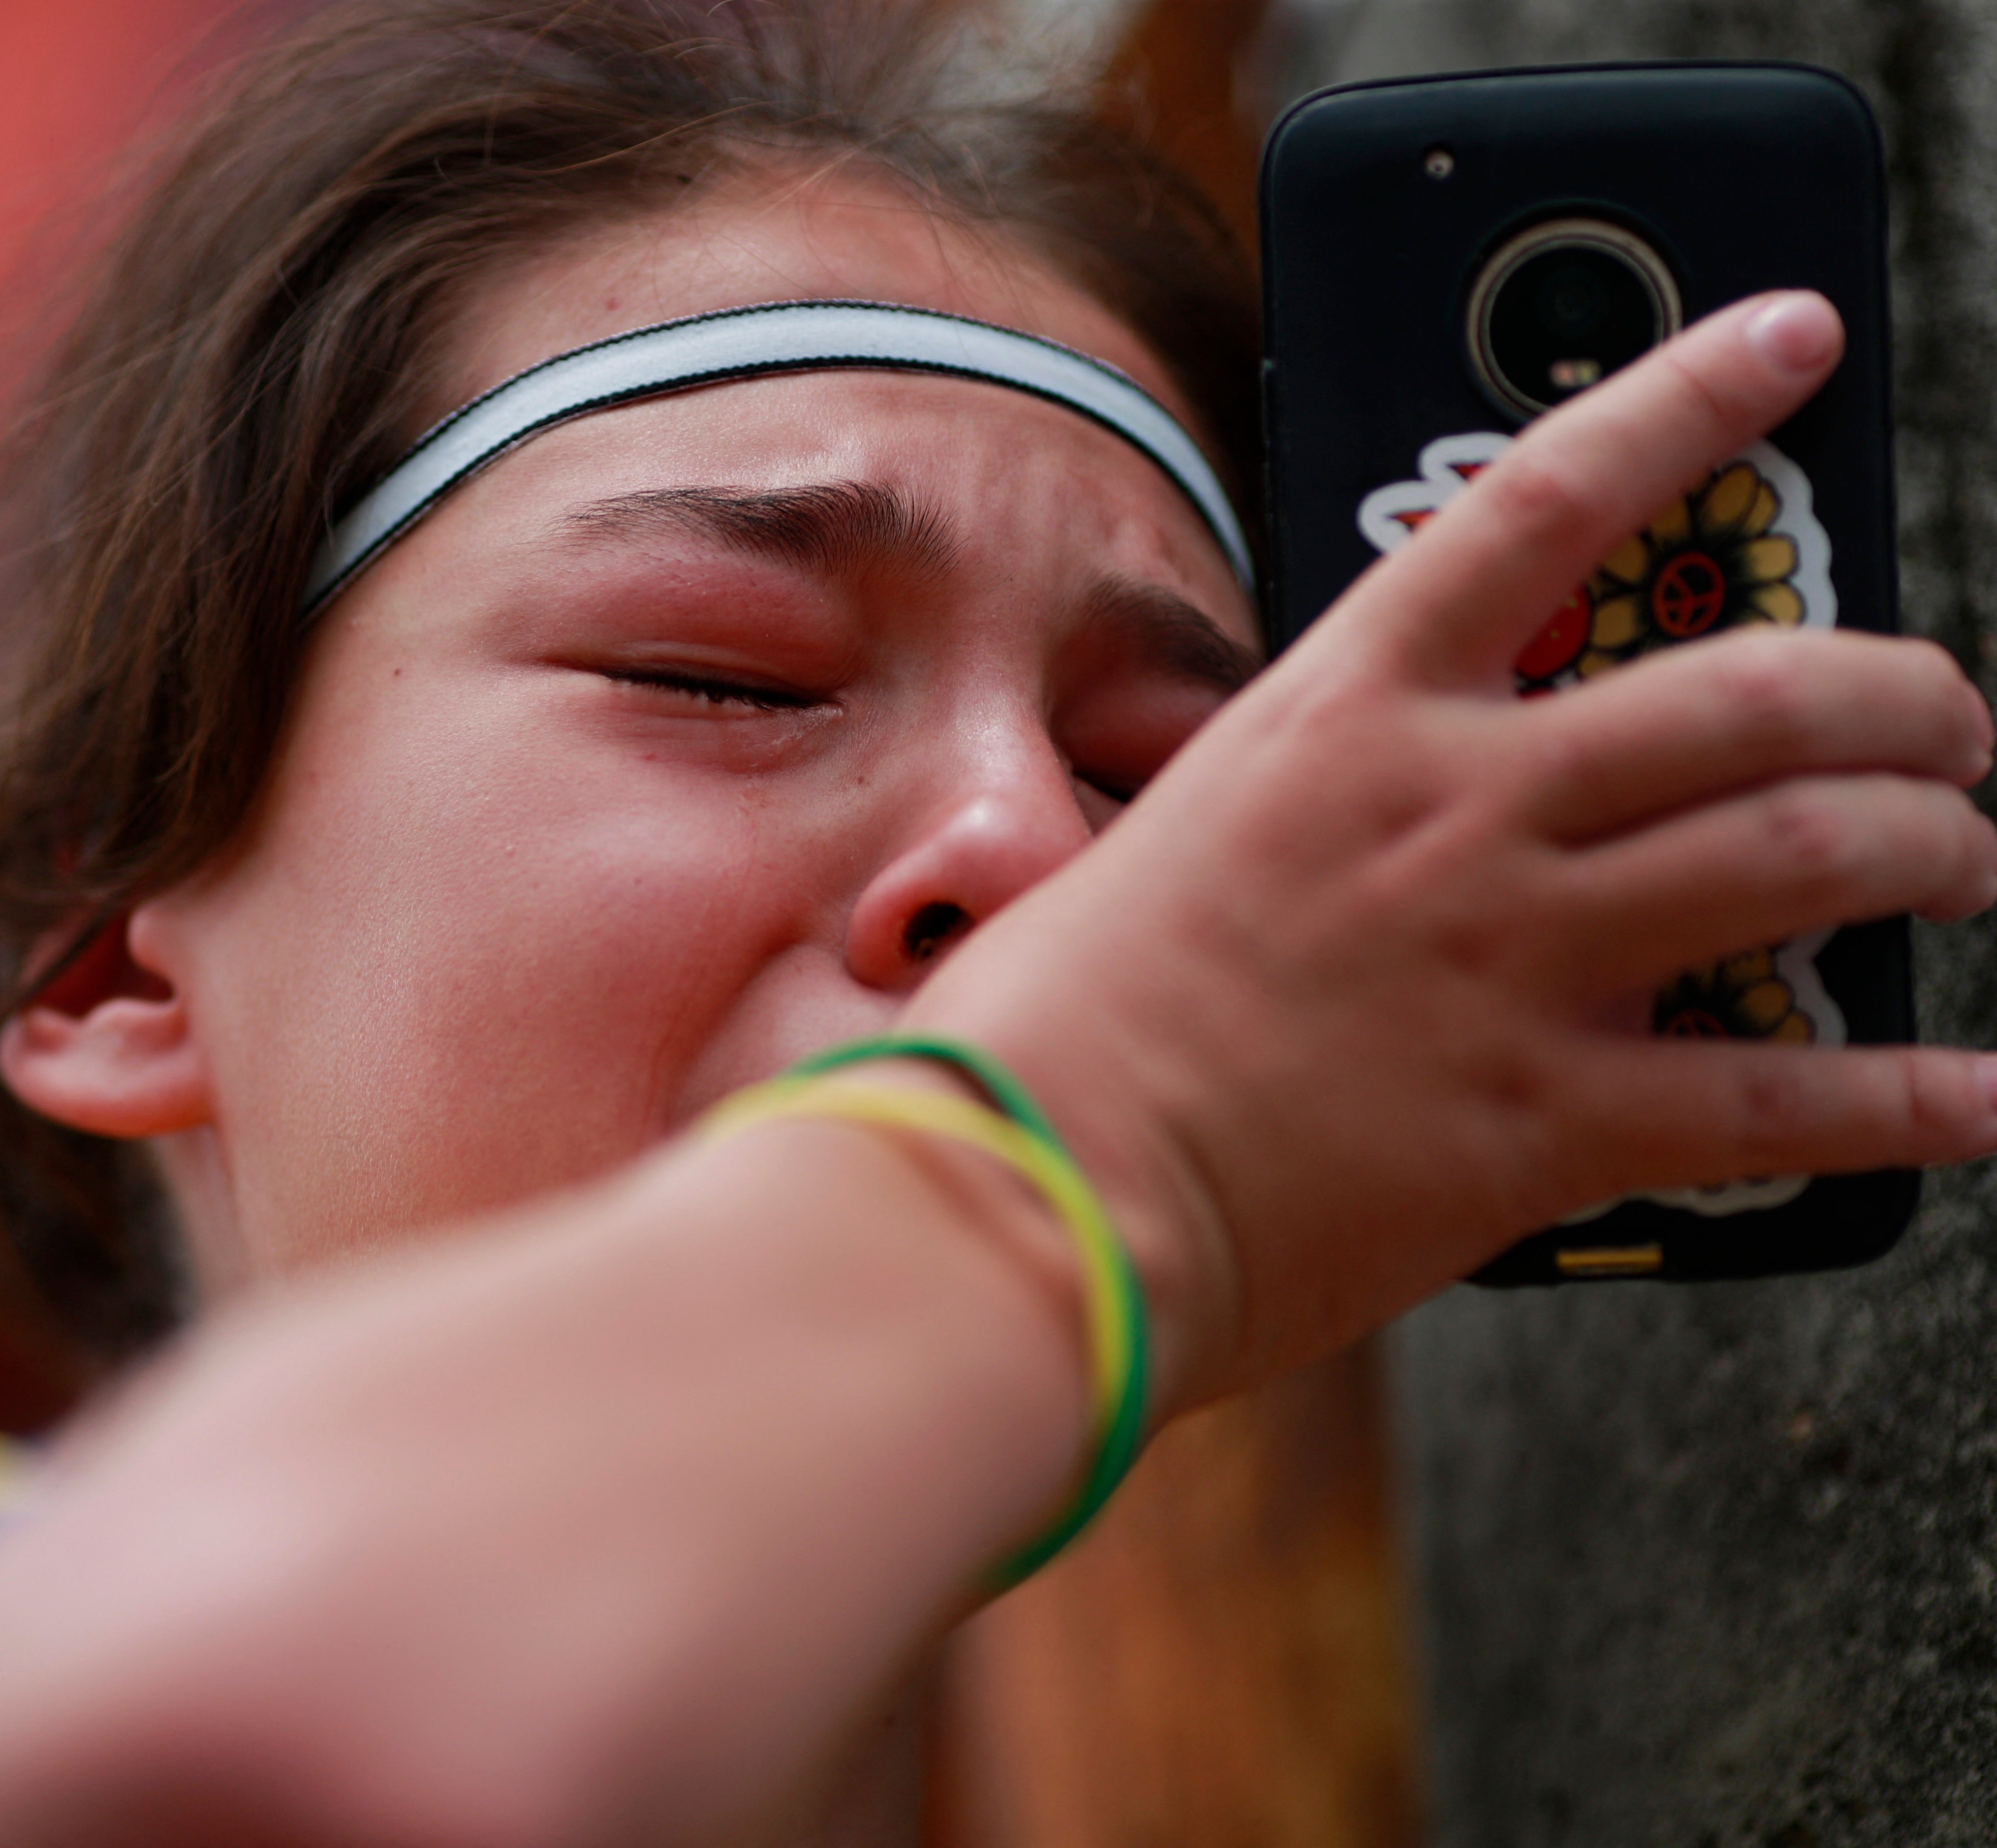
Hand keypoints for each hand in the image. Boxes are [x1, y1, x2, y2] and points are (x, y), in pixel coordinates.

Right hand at [909, 292, 1996, 1412]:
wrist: (1032, 1196)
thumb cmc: (1048, 1036)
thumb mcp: (1156, 852)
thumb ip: (1278, 818)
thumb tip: (1343, 838)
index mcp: (1338, 720)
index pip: (1541, 502)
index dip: (1687, 400)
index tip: (1794, 341)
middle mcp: (1451, 810)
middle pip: (1751, 693)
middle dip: (1900, 693)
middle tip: (1946, 721)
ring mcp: (1512, 958)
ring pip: (1806, 856)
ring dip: (1930, 850)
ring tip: (1965, 864)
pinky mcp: (1548, 1122)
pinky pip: (1786, 1100)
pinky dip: (1909, 1101)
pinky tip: (1980, 1103)